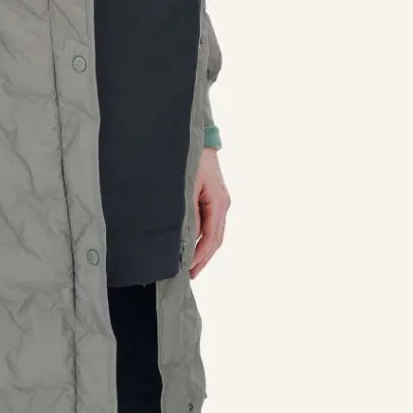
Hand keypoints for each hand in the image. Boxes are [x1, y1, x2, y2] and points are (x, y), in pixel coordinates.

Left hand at [190, 147, 229, 279]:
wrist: (200, 138)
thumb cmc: (192, 159)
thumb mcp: (189, 186)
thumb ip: (190, 211)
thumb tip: (190, 236)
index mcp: (219, 202)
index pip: (212, 237)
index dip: (201, 255)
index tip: (190, 268)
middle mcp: (223, 204)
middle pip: (216, 239)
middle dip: (204, 258)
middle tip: (190, 274)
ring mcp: (221, 202)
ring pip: (215, 232)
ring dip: (204, 249)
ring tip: (191, 265)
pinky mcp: (215, 199)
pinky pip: (211, 224)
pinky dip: (204, 237)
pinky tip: (194, 244)